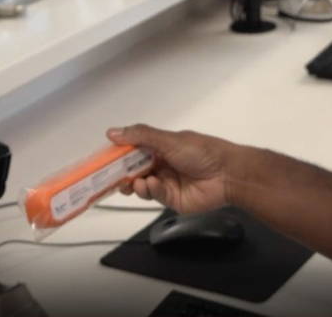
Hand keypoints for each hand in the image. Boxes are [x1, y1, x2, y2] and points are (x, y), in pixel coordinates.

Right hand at [107, 124, 237, 213]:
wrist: (228, 174)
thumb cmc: (202, 151)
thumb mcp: (169, 140)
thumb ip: (141, 136)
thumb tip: (113, 132)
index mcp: (162, 147)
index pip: (134, 150)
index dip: (119, 155)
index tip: (104, 159)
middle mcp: (162, 164)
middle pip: (135, 170)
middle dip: (123, 173)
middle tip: (111, 176)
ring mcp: (167, 182)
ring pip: (142, 185)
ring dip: (135, 183)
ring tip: (136, 182)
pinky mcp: (172, 199)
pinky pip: (154, 195)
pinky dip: (150, 190)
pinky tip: (151, 185)